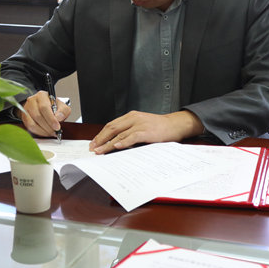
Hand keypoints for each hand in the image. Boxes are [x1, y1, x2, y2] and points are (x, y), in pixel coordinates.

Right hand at [19, 91, 71, 137]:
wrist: (42, 106)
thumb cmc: (52, 106)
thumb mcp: (61, 105)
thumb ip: (63, 111)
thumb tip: (59, 118)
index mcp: (42, 96)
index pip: (44, 107)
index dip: (51, 119)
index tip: (57, 127)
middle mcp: (32, 101)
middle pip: (38, 116)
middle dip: (48, 127)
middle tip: (56, 131)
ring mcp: (26, 109)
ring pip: (32, 123)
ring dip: (43, 131)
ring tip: (51, 133)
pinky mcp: (24, 118)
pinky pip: (30, 128)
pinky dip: (39, 132)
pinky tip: (45, 133)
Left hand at [89, 110, 203, 153]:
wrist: (176, 125)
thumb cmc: (160, 127)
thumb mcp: (142, 125)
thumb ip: (130, 130)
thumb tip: (115, 142)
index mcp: (131, 116)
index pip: (111, 124)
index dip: (101, 134)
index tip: (94, 142)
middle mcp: (134, 118)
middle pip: (111, 128)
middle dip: (100, 139)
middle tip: (93, 148)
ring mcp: (140, 124)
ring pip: (119, 135)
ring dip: (107, 144)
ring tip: (100, 151)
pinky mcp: (146, 131)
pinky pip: (131, 137)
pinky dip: (122, 143)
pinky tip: (115, 147)